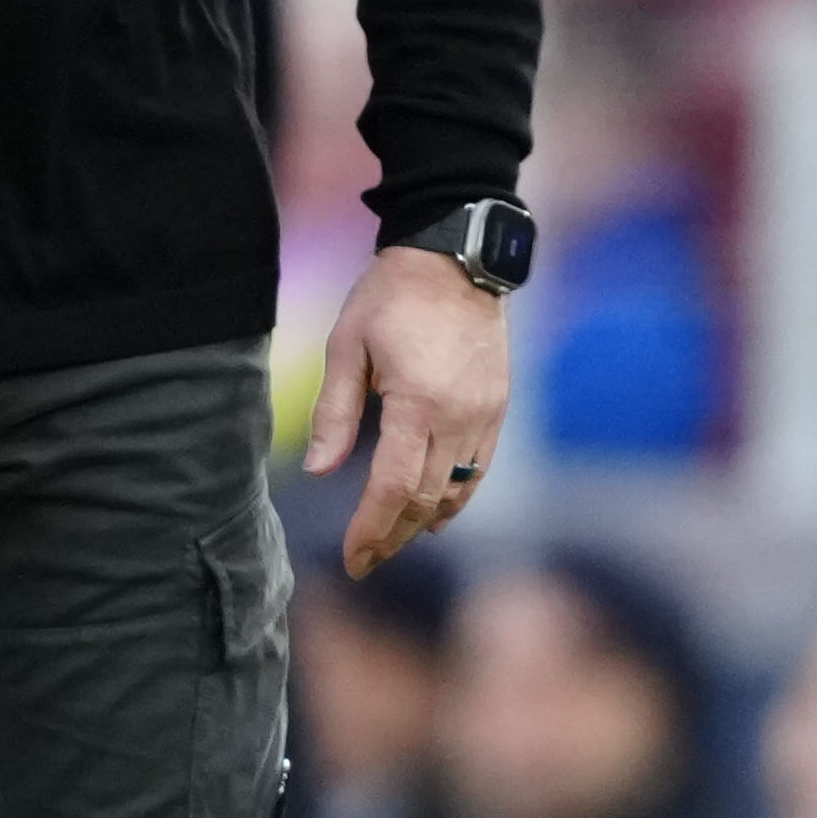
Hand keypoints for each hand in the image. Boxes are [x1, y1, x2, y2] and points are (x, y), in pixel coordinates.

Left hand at [309, 242, 514, 575]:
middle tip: (365, 561)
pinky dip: (456, 497)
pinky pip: (479, 468)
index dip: (371, 528)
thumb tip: (319, 471)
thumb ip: (335, 412)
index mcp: (417, 401)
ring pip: (456, 490)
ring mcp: (484, 413)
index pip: (394, 487)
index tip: (353, 557)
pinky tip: (435, 514)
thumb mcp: (347, 344)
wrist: (456, 256)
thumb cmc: (391, 295)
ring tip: (392, 541)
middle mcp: (458, 416)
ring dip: (424, 522)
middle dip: (393, 535)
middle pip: (426, 498)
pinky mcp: (497, 405)